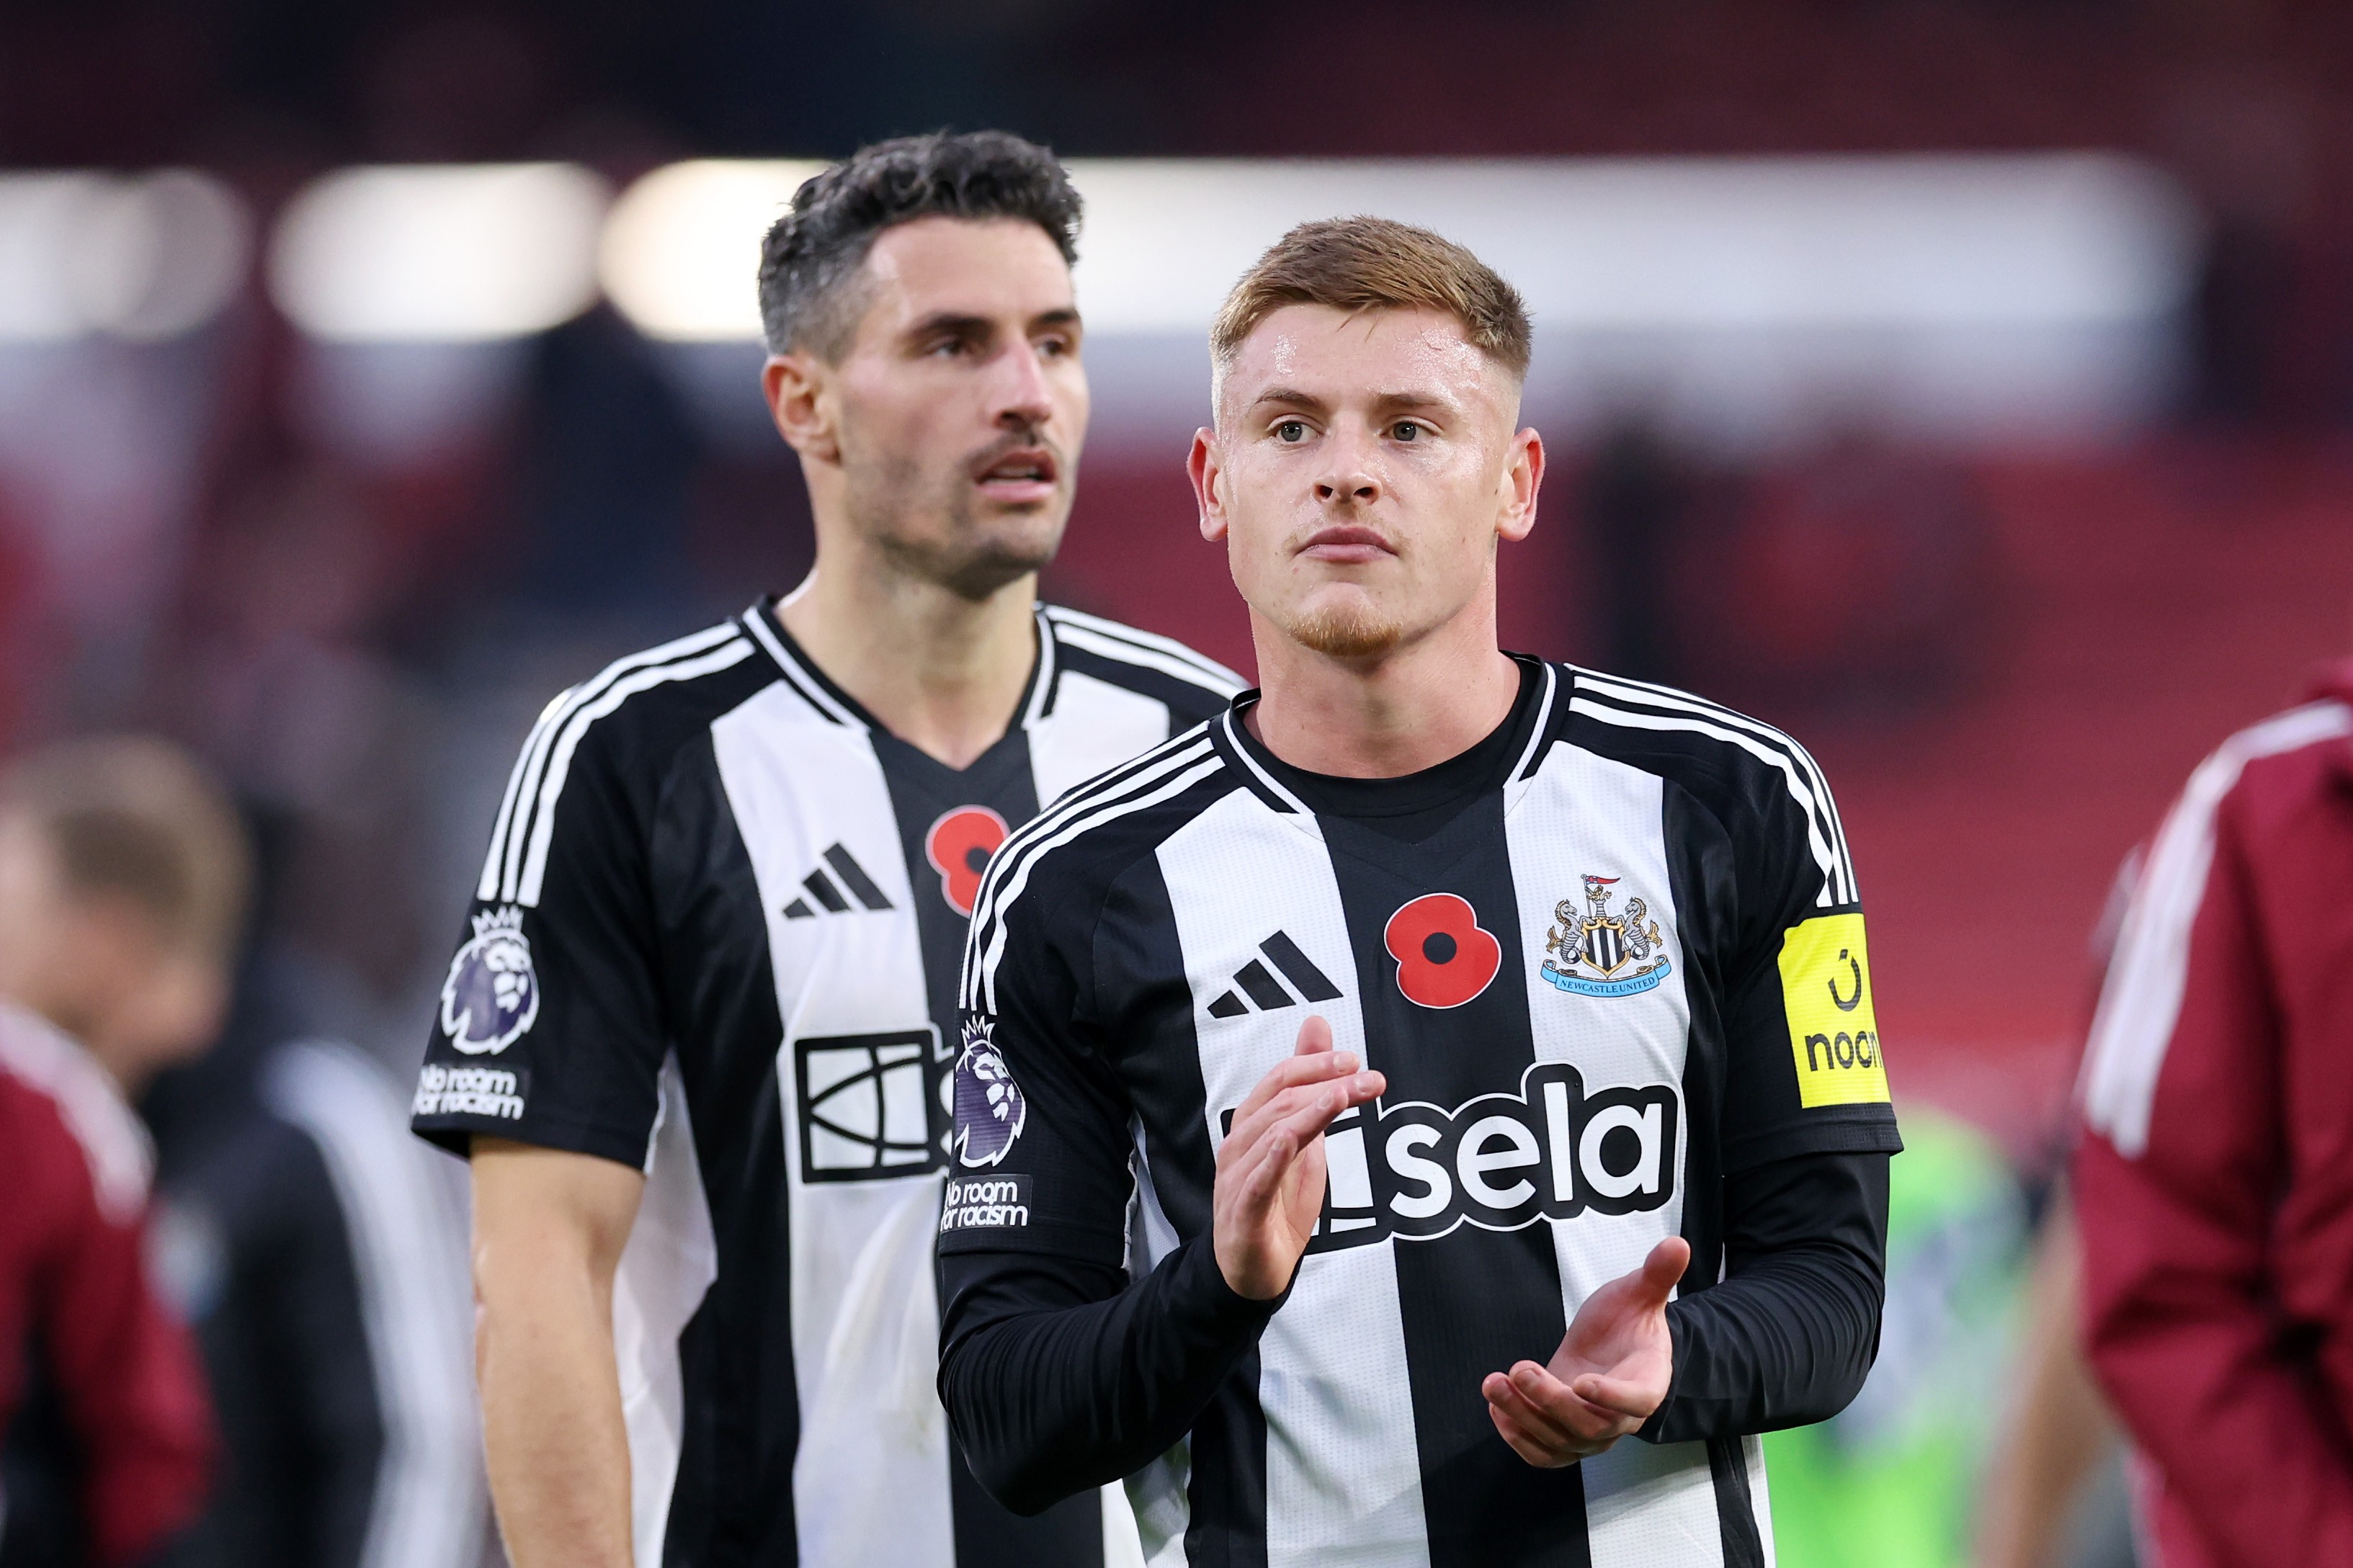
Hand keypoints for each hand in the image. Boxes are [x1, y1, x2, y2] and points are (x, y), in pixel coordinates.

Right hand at [1212, 1015, 1385, 1299]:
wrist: (1252, 1270)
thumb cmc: (1276, 1202)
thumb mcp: (1303, 1141)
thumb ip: (1310, 1090)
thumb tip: (1318, 1030)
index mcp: (1253, 1126)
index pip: (1280, 1080)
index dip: (1316, 1065)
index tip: (1355, 1061)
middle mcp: (1240, 1145)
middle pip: (1280, 1102)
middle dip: (1325, 1084)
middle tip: (1366, 1077)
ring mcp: (1238, 1178)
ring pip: (1270, 1135)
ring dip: (1308, 1112)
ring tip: (1340, 1096)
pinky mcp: (1244, 1212)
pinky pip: (1256, 1181)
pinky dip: (1272, 1158)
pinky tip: (1290, 1139)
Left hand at [1481, 1236, 1689, 1466]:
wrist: (1610, 1349)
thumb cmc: (1626, 1321)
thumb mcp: (1639, 1293)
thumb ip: (1656, 1274)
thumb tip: (1678, 1243)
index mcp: (1647, 1383)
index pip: (1636, 1401)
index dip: (1611, 1397)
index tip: (1582, 1381)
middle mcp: (1620, 1418)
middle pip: (1588, 1425)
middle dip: (1549, 1401)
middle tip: (1518, 1368)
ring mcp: (1591, 1434)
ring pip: (1559, 1441)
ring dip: (1523, 1416)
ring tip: (1494, 1384)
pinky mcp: (1565, 1440)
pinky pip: (1544, 1455)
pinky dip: (1518, 1438)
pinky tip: (1497, 1409)